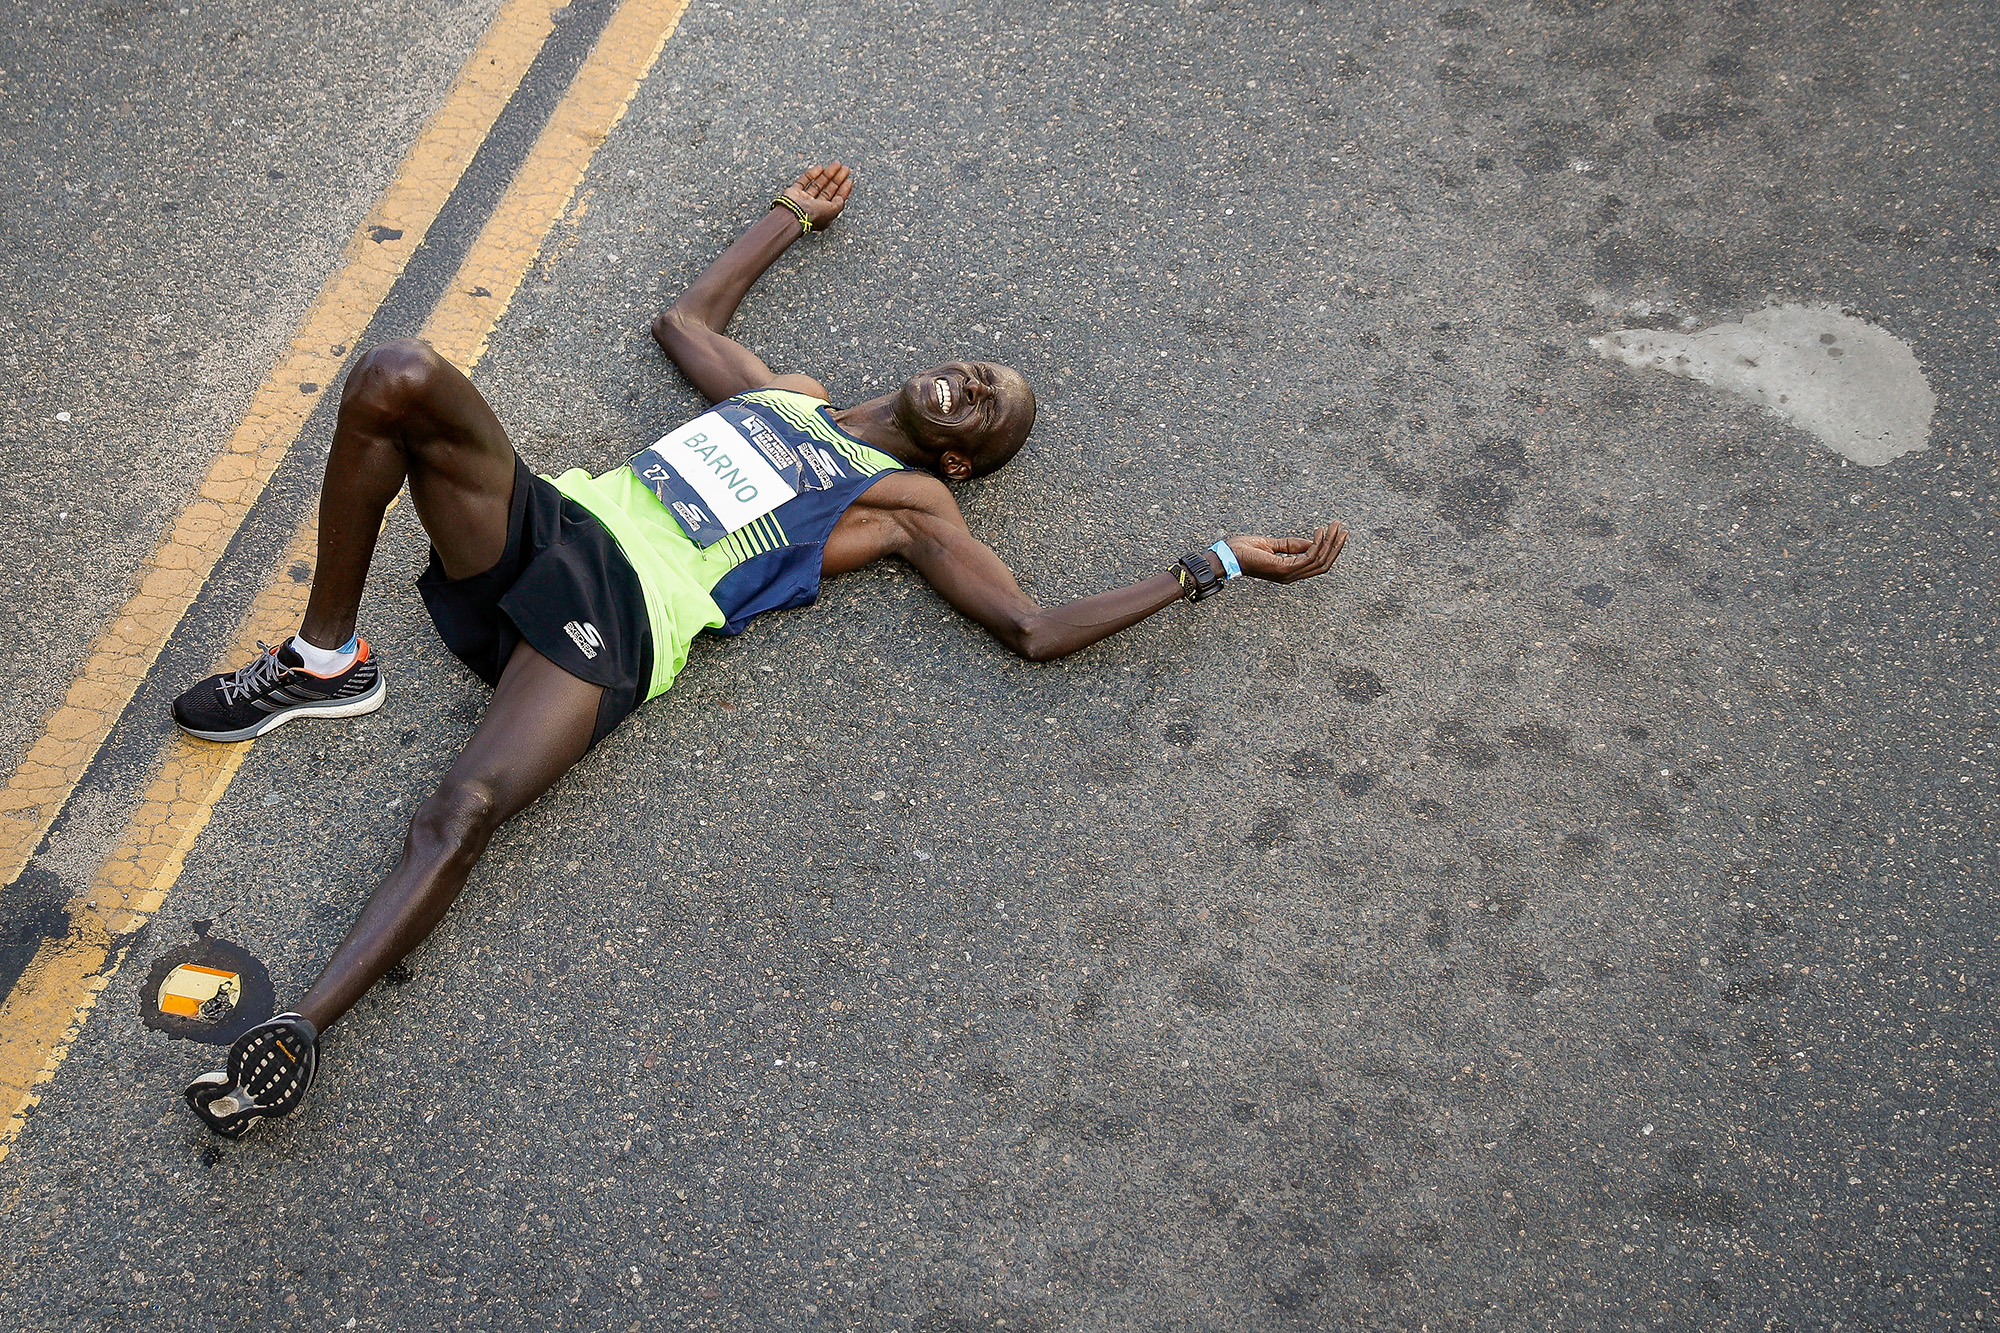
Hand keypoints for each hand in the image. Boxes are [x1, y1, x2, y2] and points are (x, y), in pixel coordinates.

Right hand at [777, 162, 852, 230]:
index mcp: (824, 214)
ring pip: (817, 184)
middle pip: (828, 190)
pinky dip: (811, 174)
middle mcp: (814, 207)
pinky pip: (804, 181)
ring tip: (837, 164)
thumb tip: (842, 197)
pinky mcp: (794, 192)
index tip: (849, 180)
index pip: (836, 200)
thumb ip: (839, 203)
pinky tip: (820, 167)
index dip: (843, 190)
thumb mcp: (833, 210)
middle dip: (837, 179)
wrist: (793, 213)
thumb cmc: (813, 215)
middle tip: (845, 168)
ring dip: (827, 174)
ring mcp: (804, 199)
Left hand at [1223, 523, 1347, 583]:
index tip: (1338, 532)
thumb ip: (1291, 545)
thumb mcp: (1272, 545)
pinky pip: (1308, 557)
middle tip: (1343, 529)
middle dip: (1336, 546)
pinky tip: (1319, 532)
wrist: (1226, 556)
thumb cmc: (1244, 550)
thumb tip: (1311, 542)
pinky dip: (1317, 544)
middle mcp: (1291, 576)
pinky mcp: (1283, 569)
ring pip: (1319, 561)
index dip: (1331, 549)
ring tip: (1335, 527)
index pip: (1318, 564)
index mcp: (1290, 571)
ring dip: (1330, 543)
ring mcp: (1288, 574)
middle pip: (1324, 564)